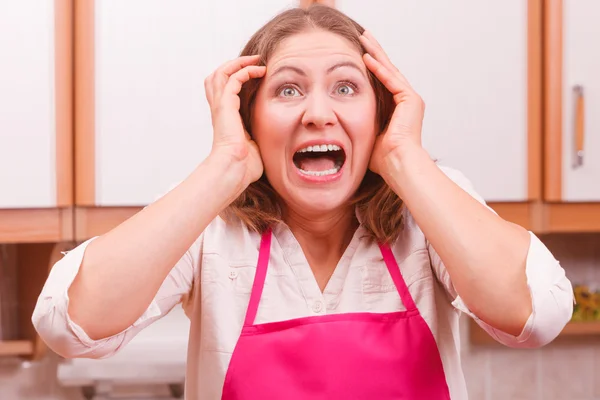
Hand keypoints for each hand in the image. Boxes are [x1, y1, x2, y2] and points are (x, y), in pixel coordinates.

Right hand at [205, 55, 266, 186]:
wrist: (234, 170)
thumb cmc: (244, 166)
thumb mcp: (254, 146)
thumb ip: (259, 137)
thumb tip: (274, 141)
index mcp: (225, 119)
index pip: (224, 91)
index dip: (236, 78)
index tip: (257, 74)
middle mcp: (220, 110)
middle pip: (216, 77)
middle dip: (234, 65)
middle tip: (254, 60)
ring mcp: (220, 107)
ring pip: (221, 73)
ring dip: (239, 63)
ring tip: (256, 60)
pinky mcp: (225, 106)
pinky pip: (232, 79)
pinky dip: (245, 70)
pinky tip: (259, 70)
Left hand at [359, 31, 424, 175]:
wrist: (398, 165)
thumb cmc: (383, 159)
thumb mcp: (368, 136)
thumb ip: (361, 126)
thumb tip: (341, 129)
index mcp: (398, 109)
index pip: (382, 81)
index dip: (371, 66)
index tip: (359, 54)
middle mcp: (407, 101)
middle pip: (387, 70)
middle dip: (374, 53)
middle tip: (363, 37)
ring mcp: (411, 99)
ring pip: (390, 70)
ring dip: (376, 54)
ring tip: (365, 38)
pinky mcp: (411, 100)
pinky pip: (392, 79)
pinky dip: (379, 69)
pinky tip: (367, 57)